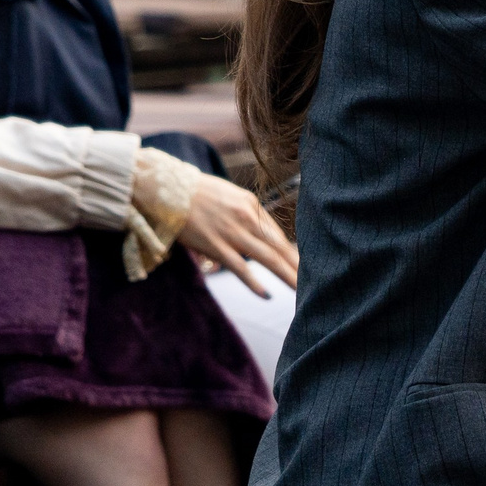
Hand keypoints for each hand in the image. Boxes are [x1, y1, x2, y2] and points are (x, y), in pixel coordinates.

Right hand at [179, 173, 299, 293]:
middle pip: (279, 248)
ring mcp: (233, 233)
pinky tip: (267, 295)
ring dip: (286, 276)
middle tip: (317, 281)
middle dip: (298, 266)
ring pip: (267, 259)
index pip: (278, 234)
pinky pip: (240, 269)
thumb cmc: (197, 194)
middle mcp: (247, 218)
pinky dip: (255, 284)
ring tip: (300, 291)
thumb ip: (244, 215)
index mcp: (251, 205)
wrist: (168, 190)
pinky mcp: (216, 246)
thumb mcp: (228, 196)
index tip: (305, 266)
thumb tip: (255, 237)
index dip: (294, 252)